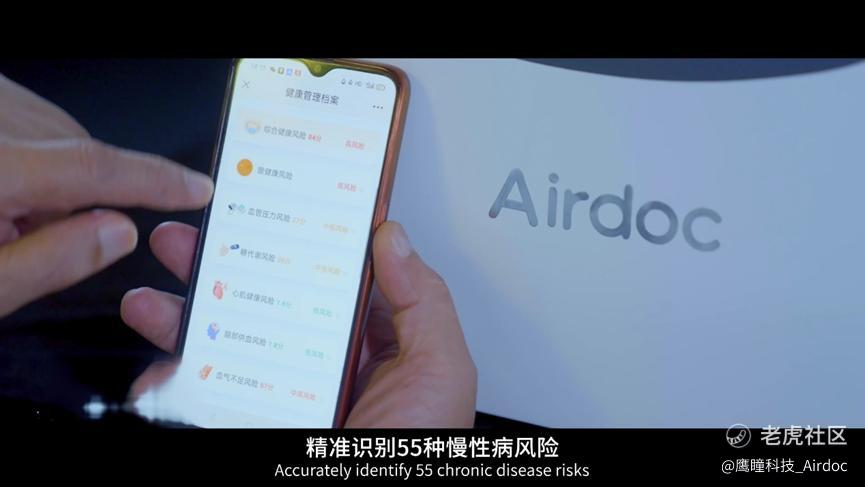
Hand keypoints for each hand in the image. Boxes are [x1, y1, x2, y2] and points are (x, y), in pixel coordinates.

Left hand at [0, 74, 212, 317]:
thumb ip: (52, 262)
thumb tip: (119, 234)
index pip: (96, 166)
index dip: (156, 180)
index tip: (198, 190)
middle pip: (76, 149)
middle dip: (77, 196)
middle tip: (30, 236)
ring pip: (54, 133)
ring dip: (49, 175)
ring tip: (0, 216)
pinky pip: (30, 120)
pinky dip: (30, 154)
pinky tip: (0, 187)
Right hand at [121, 221, 477, 426]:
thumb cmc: (418, 451)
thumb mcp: (441, 370)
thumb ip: (424, 301)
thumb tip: (395, 237)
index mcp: (374, 342)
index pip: (333, 275)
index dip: (304, 237)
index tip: (274, 201)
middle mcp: (326, 361)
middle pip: (270, 296)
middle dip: (228, 261)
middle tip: (196, 234)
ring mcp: (285, 390)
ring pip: (230, 337)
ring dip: (189, 310)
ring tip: (161, 287)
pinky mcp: (252, 415)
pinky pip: (207, 390)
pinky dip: (174, 373)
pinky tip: (161, 359)